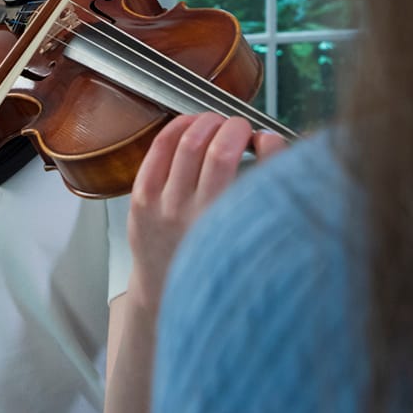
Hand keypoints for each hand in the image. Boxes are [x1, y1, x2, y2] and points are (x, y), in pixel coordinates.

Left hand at [126, 113, 285, 312]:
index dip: (270, 145)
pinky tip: (190, 124)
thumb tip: (269, 139)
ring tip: (217, 123)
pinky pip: (160, 147)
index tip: (269, 139)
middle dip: (235, 128)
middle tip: (241, 129)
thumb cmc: (212, 260)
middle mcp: (199, 220)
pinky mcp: (141, 199)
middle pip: (221, 153)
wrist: (165, 290)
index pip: (261, 174)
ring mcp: (166, 209)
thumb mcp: (248, 237)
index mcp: (234, 232)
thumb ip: (263, 187)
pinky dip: (178, 126)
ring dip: (208, 122)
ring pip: (188, 143)